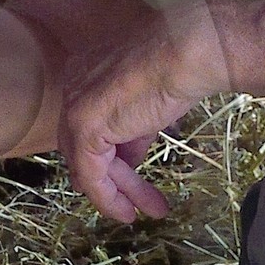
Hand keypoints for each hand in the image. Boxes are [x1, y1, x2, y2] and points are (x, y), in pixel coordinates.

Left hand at [58, 5, 226, 219]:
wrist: (190, 51)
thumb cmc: (182, 64)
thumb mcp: (151, 101)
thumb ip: (134, 127)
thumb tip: (130, 156)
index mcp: (87, 71)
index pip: (94, 122)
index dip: (116, 150)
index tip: (134, 169)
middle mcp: (74, 86)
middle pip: (89, 145)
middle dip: (118, 176)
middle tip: (143, 200)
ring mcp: (75, 108)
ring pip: (90, 164)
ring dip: (119, 192)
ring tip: (145, 213)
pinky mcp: (84, 129)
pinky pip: (90, 175)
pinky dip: (107, 198)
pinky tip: (127, 212)